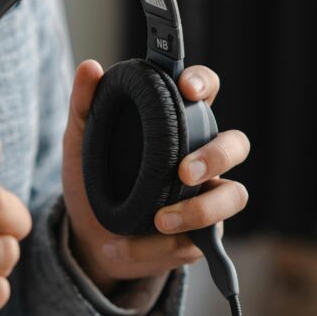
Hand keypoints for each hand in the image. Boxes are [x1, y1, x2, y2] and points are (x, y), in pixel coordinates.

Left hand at [61, 60, 249, 295]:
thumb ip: (85, 106)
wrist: (86, 237)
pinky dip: (155, 248)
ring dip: (200, 210)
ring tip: (158, 221)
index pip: (205, 93)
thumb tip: (90, 67)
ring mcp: (205, 197)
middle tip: (183, 170)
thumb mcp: (80, 143)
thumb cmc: (93, 180)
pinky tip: (122, 247)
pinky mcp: (198, 237)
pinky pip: (194, 242)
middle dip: (217, 155)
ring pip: (233, 197)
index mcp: (177, 125)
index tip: (188, 88)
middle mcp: (201, 158)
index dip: (204, 84)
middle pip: (236, 145)